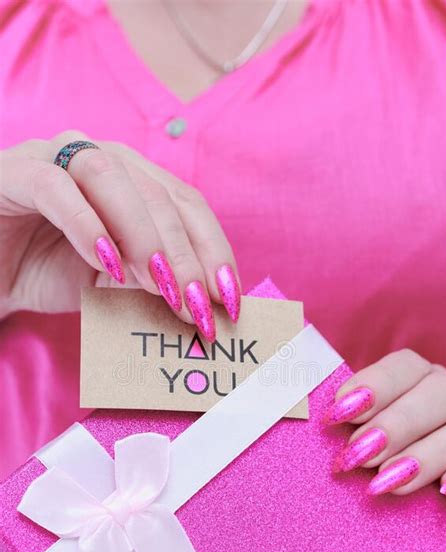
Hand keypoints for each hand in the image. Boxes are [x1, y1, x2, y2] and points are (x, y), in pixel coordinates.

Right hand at [0, 131, 240, 340]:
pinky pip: (54, 187)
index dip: (213, 250)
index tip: (228, 300)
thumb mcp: (110, 284)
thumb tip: (200, 299)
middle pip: (160, 192)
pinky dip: (87, 225)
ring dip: (145, 236)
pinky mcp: (14, 171)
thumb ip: (149, 281)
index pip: (187, 204)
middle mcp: (101, 160)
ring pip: (112, 178)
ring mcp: (55, 157)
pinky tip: (108, 264)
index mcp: (133, 181)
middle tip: (199, 305)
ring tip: (161, 287)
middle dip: (186, 253)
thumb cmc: (47, 272)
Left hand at [323, 349, 445, 502]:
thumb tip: (326, 422)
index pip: (406, 365)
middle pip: (441, 393)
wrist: (432, 471)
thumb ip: (356, 420)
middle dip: (397, 424)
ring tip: (387, 481)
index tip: (339, 412)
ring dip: (427, 454)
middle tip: (359, 454)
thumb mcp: (371, 428)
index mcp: (423, 378)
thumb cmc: (387, 451)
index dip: (374, 385)